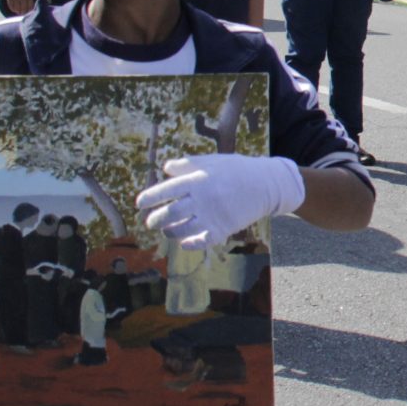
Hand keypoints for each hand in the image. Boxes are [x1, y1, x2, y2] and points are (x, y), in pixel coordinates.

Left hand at [136, 154, 307, 248]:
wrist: (267, 184)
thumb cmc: (237, 170)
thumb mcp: (213, 161)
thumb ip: (188, 164)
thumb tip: (165, 168)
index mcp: (198, 179)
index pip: (166, 190)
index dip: (150, 197)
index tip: (139, 203)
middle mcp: (203, 198)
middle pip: (170, 214)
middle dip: (155, 220)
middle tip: (150, 222)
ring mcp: (213, 215)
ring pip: (182, 230)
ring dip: (170, 233)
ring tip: (166, 232)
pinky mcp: (224, 228)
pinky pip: (202, 241)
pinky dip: (190, 244)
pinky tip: (184, 243)